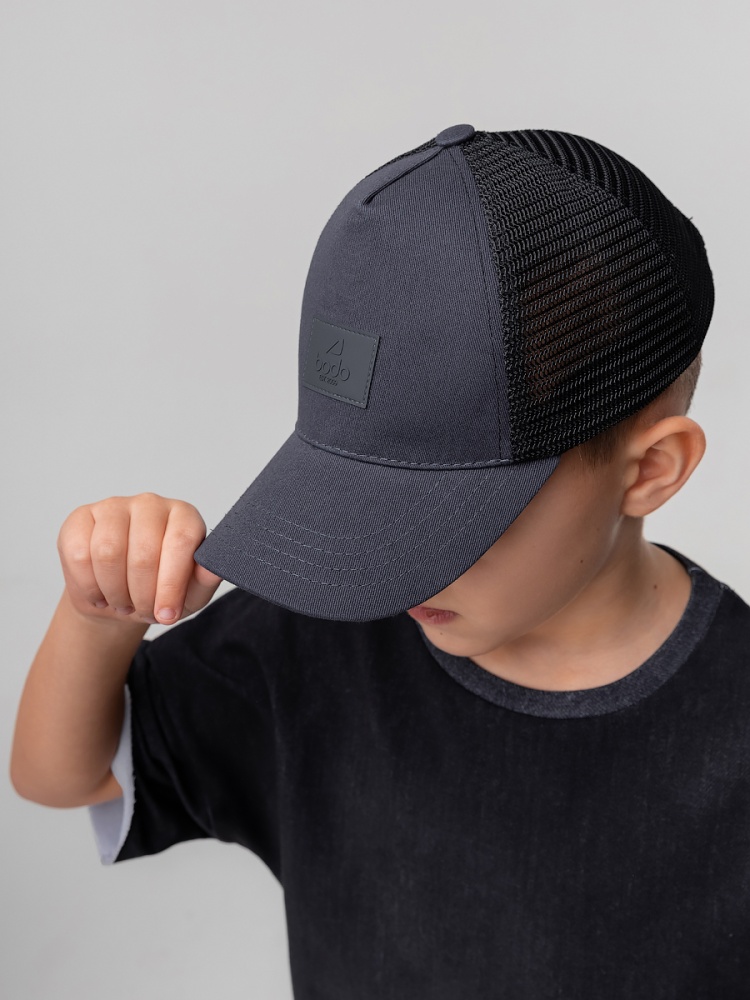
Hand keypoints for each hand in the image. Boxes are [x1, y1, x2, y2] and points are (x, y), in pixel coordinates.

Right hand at [57, 493, 223, 626]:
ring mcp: (114, 506)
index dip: (171, 584)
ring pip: (108, 552)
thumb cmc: (161, 590)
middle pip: (143, 552)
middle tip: (143, 610)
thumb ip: (205, 579)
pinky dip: (88, 585)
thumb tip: (214, 567)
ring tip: (123, 602)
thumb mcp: (191, 593)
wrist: (121, 596)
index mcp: (184, 516)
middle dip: (142, 595)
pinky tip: (100, 593)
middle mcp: (151, 504)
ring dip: (115, 592)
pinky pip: (79, 554)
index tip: (167, 615)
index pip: (180, 542)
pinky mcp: (81, 518)